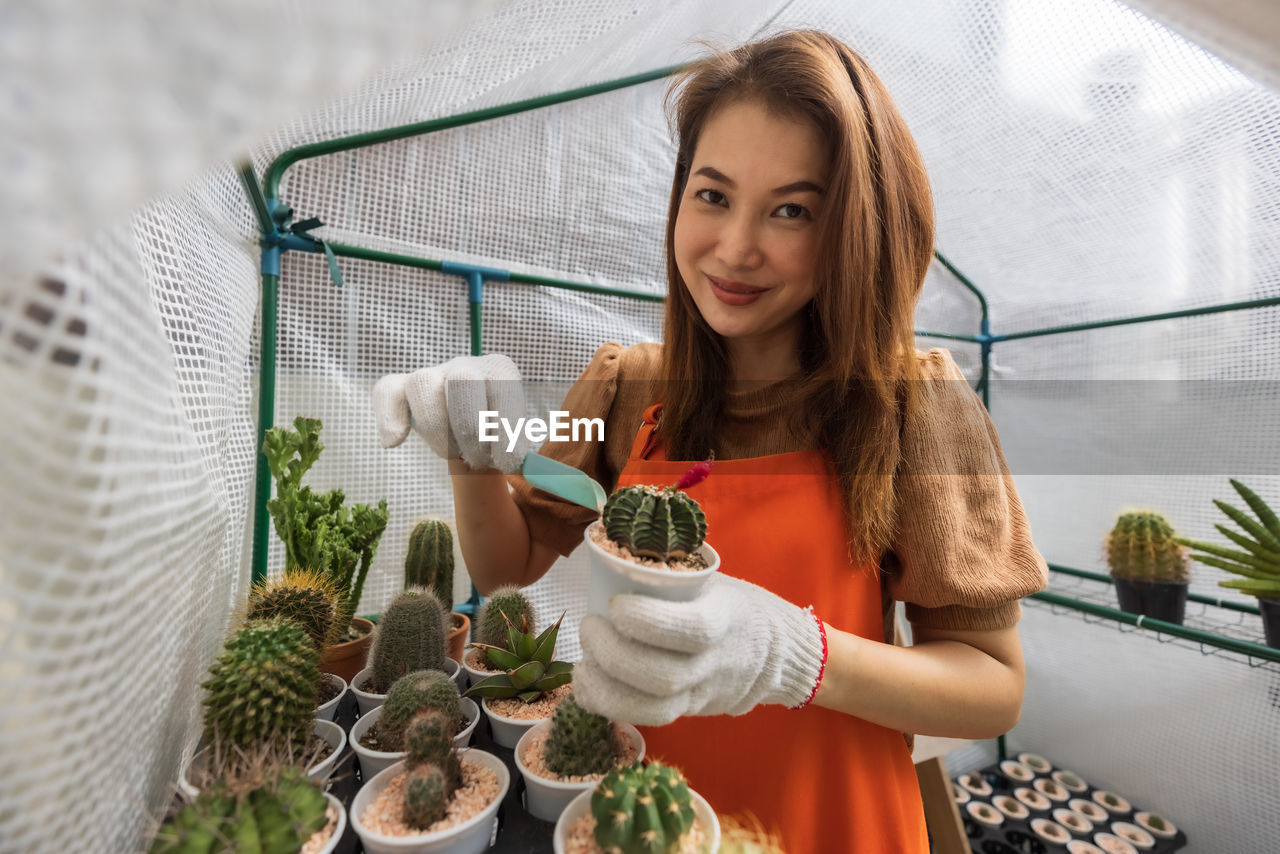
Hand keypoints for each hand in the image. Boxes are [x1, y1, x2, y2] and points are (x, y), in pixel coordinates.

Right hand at [371, 354, 527, 472]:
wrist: (472, 444)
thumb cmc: (498, 446)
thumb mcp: (521, 451)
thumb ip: (533, 464)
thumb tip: (558, 484)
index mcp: (500, 371)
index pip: (502, 387)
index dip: (504, 427)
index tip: (507, 465)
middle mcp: (466, 367)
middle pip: (462, 379)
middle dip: (470, 428)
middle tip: (477, 461)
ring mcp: (431, 375)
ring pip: (423, 383)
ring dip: (436, 427)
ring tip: (450, 454)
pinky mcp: (401, 389)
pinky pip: (387, 390)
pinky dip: (388, 416)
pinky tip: (394, 443)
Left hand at [572, 574, 827, 725]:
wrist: (772, 654)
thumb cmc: (729, 605)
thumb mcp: (710, 581)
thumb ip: (670, 575)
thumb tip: (609, 551)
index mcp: (726, 619)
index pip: (692, 629)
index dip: (648, 621)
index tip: (615, 604)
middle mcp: (715, 663)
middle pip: (664, 677)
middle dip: (614, 654)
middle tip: (589, 627)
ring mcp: (702, 694)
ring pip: (654, 709)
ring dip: (606, 689)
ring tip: (582, 665)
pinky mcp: (688, 712)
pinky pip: (648, 719)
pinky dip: (608, 706)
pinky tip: (587, 687)